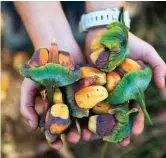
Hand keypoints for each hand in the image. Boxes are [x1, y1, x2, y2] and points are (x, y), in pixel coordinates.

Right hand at [20, 51, 91, 149]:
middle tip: (76, 139)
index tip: (57, 145)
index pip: (54, 125)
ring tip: (89, 134)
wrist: (57, 49)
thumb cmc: (41, 68)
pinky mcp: (88, 88)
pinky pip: (93, 101)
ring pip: (83, 115)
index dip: (54, 137)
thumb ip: (28, 105)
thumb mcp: (29, 85)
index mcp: (53, 106)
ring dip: (86, 126)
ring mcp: (78, 96)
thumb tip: (32, 127)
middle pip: (71, 123)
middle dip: (73, 133)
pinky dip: (96, 110)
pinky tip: (98, 118)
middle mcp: (66, 103)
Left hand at [85, 29, 165, 145]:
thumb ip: (158, 68)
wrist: (104, 33)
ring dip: (100, 123)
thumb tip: (164, 89)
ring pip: (100, 109)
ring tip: (98, 137)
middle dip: (119, 127)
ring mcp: (99, 87)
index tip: (135, 133)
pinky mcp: (86, 83)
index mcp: (128, 86)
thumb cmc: (126, 42)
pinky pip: (85, 98)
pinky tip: (83, 122)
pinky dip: (85, 109)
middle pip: (116, 112)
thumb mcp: (146, 53)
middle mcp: (113, 90)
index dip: (135, 120)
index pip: (133, 107)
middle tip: (119, 142)